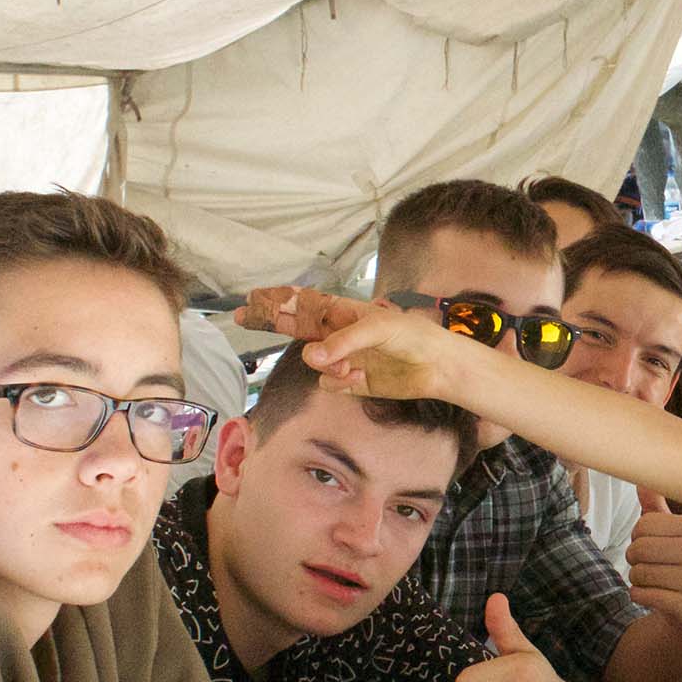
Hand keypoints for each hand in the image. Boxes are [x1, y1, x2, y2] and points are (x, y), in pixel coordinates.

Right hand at [242, 290, 465, 402]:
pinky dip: (339, 382)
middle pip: (297, 327)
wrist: (436, 366)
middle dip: (273, 322)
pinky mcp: (352, 381)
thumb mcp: (378, 328)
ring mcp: (344, 357)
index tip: (253, 298)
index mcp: (345, 312)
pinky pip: (328, 383)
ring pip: (313, 361)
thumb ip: (342, 341)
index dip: (280, 300)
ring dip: (325, 365)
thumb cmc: (412, 336)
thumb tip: (310, 356)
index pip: (307, 303)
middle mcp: (340, 334)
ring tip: (349, 366)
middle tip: (245, 317)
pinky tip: (359, 377)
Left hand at [626, 491, 681, 637]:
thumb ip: (656, 508)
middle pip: (638, 548)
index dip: (638, 537)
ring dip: (636, 579)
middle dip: (634, 559)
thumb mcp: (671, 534)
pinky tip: (655, 595)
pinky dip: (638, 596)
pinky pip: (640, 594)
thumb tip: (642, 481)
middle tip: (649, 565)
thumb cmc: (678, 563)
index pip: (643, 524)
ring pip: (637, 573)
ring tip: (654, 580)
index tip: (652, 546)